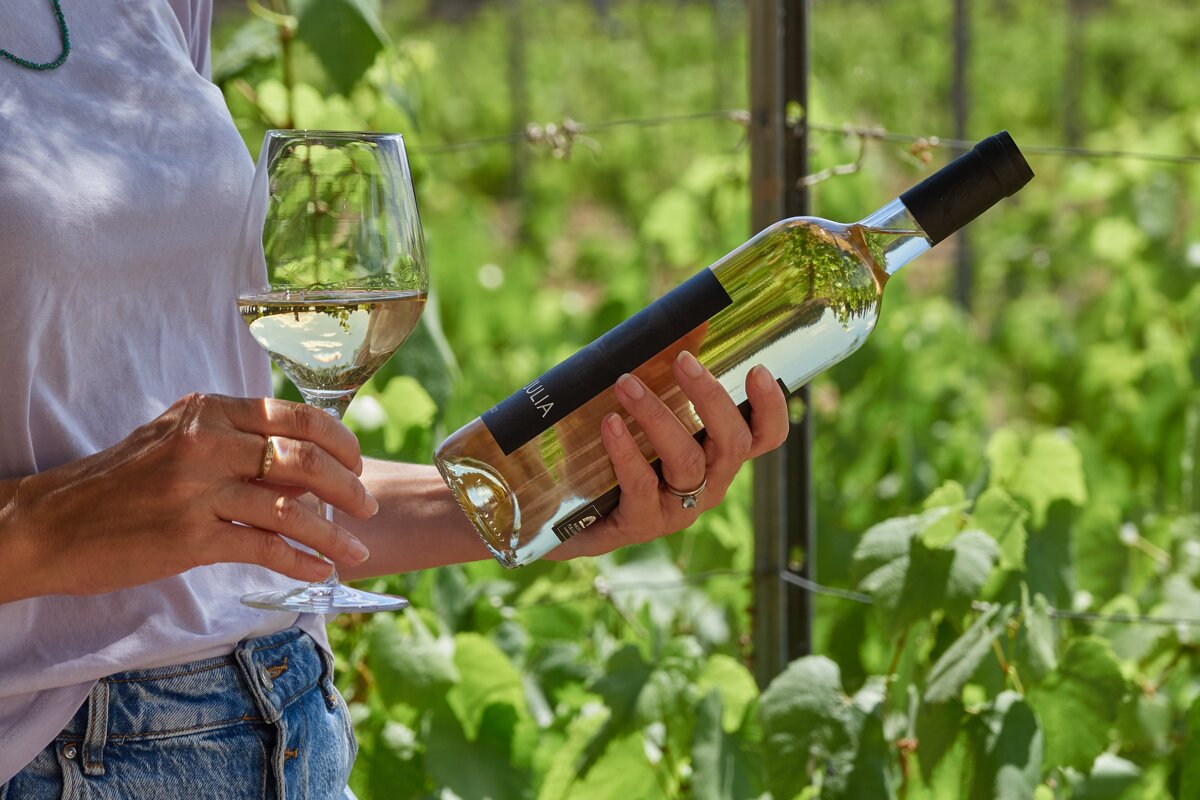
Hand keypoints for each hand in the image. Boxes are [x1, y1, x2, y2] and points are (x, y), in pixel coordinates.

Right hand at [2, 393, 376, 600]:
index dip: (340, 441)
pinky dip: (302, 561)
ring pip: (292, 508)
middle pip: (305, 459)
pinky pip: (264, 548)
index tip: (357, 464)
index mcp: (209, 412)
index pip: (296, 417)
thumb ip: (233, 440)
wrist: (51, 525)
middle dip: (349, 486)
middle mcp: (207, 444)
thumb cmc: (120, 483)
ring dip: (334, 532)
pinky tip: (321, 572)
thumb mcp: (177, 440)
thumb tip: (300, 458)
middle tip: (368, 507)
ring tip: (357, 549)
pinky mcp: (190, 539)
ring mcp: (199, 491)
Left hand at [552, 353, 788, 557]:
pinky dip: (626, 452)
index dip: (771, 407)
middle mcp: (707, 484)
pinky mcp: (641, 525)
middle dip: (710, 398)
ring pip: (687, 462)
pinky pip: (642, 485)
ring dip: (658, 417)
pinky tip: (609, 425)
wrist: (558, 510)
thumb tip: (696, 321)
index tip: (757, 369)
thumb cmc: (606, 451)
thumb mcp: (637, 408)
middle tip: (682, 360)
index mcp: (716, 456)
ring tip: (626, 384)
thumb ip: (666, 370)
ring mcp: (676, 510)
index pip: (765, 437)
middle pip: (733, 443)